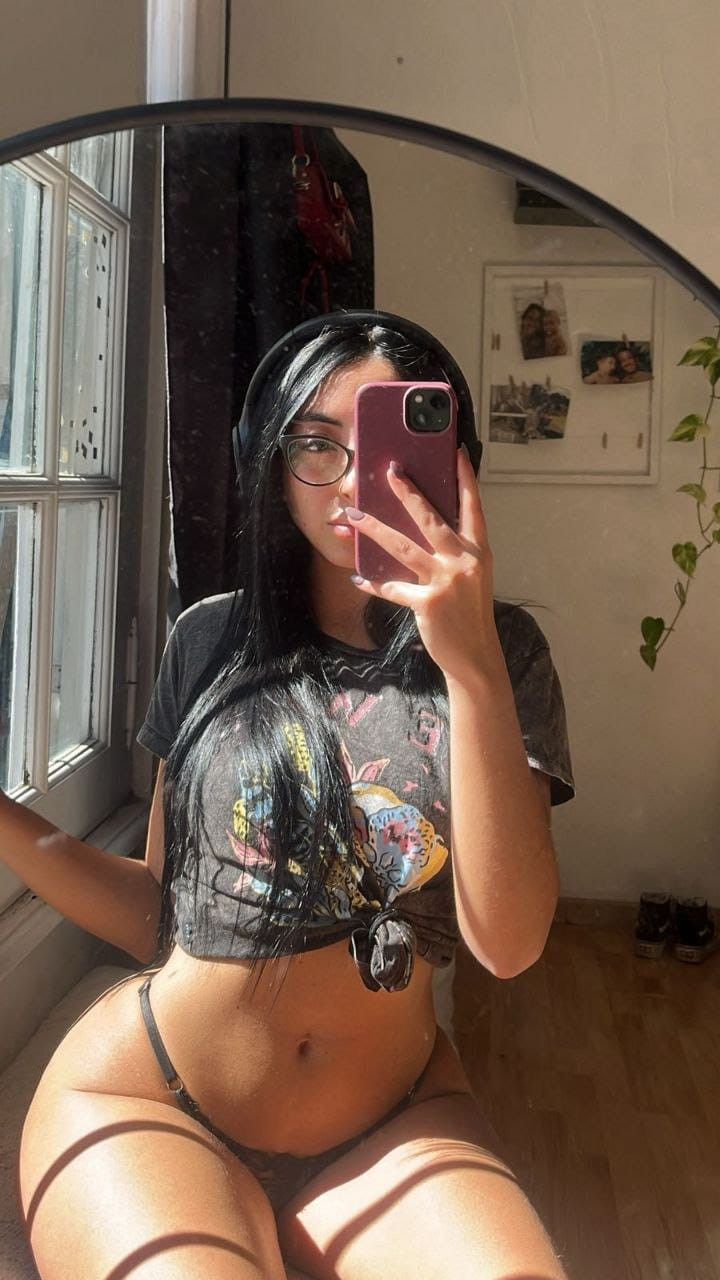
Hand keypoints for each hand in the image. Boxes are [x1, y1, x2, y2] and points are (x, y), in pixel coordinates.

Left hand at [347, 449, 501, 686]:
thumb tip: (422, 530)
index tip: (457, 451)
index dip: (465, 478)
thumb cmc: (470, 614)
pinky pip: (393, 587)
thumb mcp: (472, 578)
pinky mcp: (428, 602)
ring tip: (353, 516)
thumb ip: (454, 553)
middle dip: (408, 493)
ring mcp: (446, 581)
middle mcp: (464, 561)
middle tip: (390, 471)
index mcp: (479, 551)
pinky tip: (358, 579)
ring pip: (402, 546)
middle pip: (430, 518)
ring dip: (374, 529)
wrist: (476, 656)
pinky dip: (374, 584)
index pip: (473, 506)